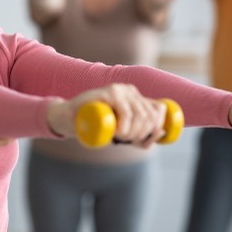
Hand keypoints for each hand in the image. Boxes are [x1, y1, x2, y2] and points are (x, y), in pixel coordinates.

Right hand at [47, 84, 166, 147]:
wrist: (69, 118)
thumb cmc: (95, 126)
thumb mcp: (123, 132)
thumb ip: (142, 135)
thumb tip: (162, 133)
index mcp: (136, 96)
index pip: (159, 110)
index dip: (155, 129)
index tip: (141, 141)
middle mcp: (130, 90)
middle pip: (149, 115)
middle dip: (141, 134)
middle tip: (125, 141)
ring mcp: (118, 90)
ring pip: (139, 115)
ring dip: (133, 132)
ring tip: (119, 138)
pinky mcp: (107, 93)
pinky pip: (125, 112)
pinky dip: (125, 126)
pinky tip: (117, 132)